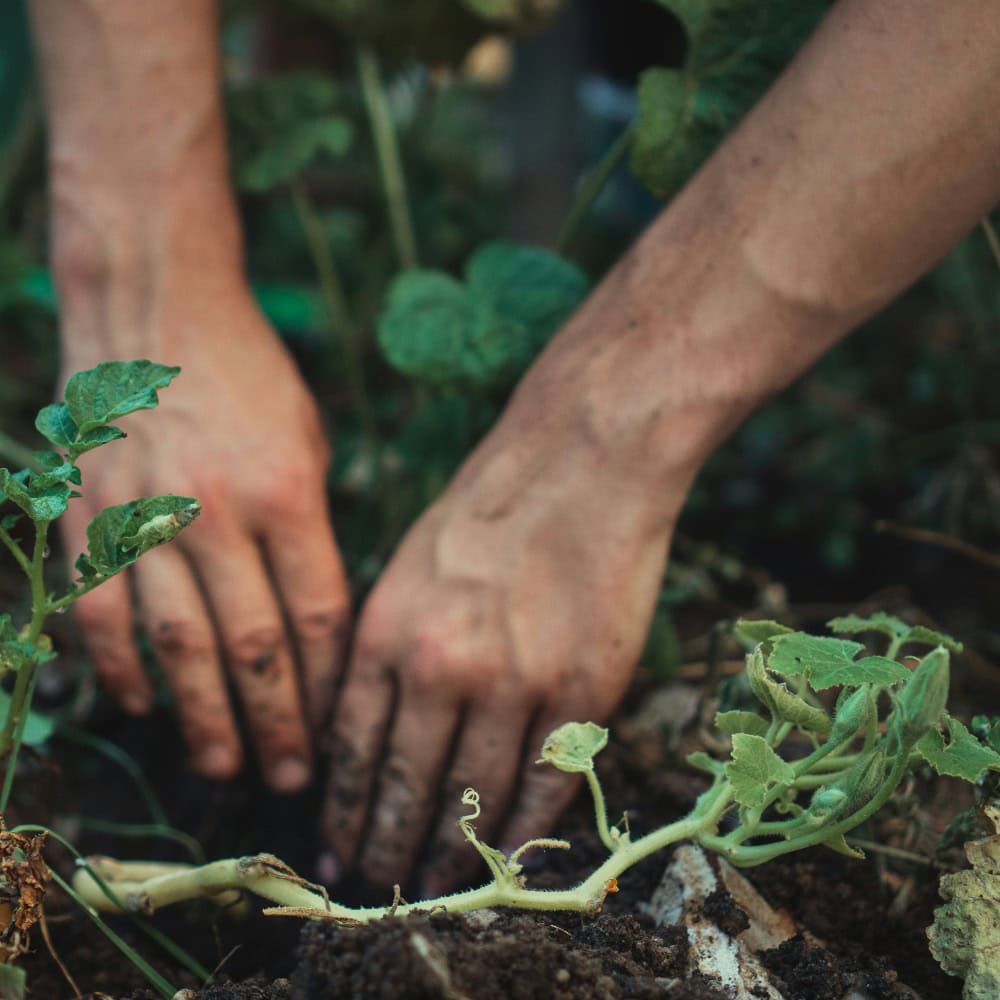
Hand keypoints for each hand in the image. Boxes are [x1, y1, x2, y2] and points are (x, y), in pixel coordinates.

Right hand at [60, 287, 349, 791]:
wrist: (156, 308)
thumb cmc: (251, 377)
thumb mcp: (309, 441)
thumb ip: (313, 527)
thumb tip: (318, 618)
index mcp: (288, 493)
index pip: (318, 614)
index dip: (329, 683)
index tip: (338, 730)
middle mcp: (218, 512)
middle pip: (255, 645)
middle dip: (276, 722)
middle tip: (290, 781)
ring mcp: (147, 516)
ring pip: (178, 644)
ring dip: (202, 716)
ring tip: (225, 767)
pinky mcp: (91, 515)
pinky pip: (104, 609)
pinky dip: (121, 667)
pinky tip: (143, 706)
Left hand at [323, 369, 680, 891]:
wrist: (583, 458)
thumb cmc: (492, 503)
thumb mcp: (408, 564)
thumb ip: (385, 648)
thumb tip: (366, 731)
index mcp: (387, 630)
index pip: (353, 751)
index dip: (345, 812)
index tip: (338, 849)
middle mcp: (442, 666)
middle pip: (406, 788)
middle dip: (387, 848)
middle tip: (379, 885)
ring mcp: (515, 682)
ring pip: (474, 799)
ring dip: (451, 852)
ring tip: (435, 882)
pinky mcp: (582, 690)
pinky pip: (545, 784)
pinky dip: (524, 831)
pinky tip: (507, 857)